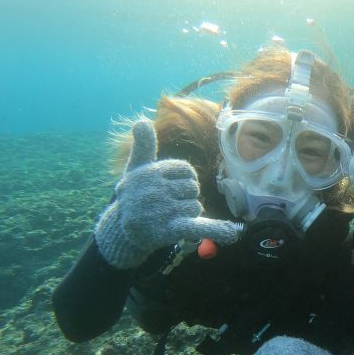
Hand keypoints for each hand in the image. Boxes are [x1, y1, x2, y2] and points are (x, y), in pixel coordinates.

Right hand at [94, 120, 239, 268]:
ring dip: (187, 213)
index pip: (186, 171)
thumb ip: (143, 145)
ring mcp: (163, 210)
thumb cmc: (134, 194)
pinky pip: (196, 226)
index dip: (183, 180)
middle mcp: (156, 190)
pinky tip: (231, 233)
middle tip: (166, 205)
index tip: (169, 187)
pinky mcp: (170, 230)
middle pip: (193, 188)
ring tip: (167, 217)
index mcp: (152, 172)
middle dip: (185, 197)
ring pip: (196, 206)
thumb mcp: (136, 167)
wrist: (122, 228)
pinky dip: (215, 230)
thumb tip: (141, 120)